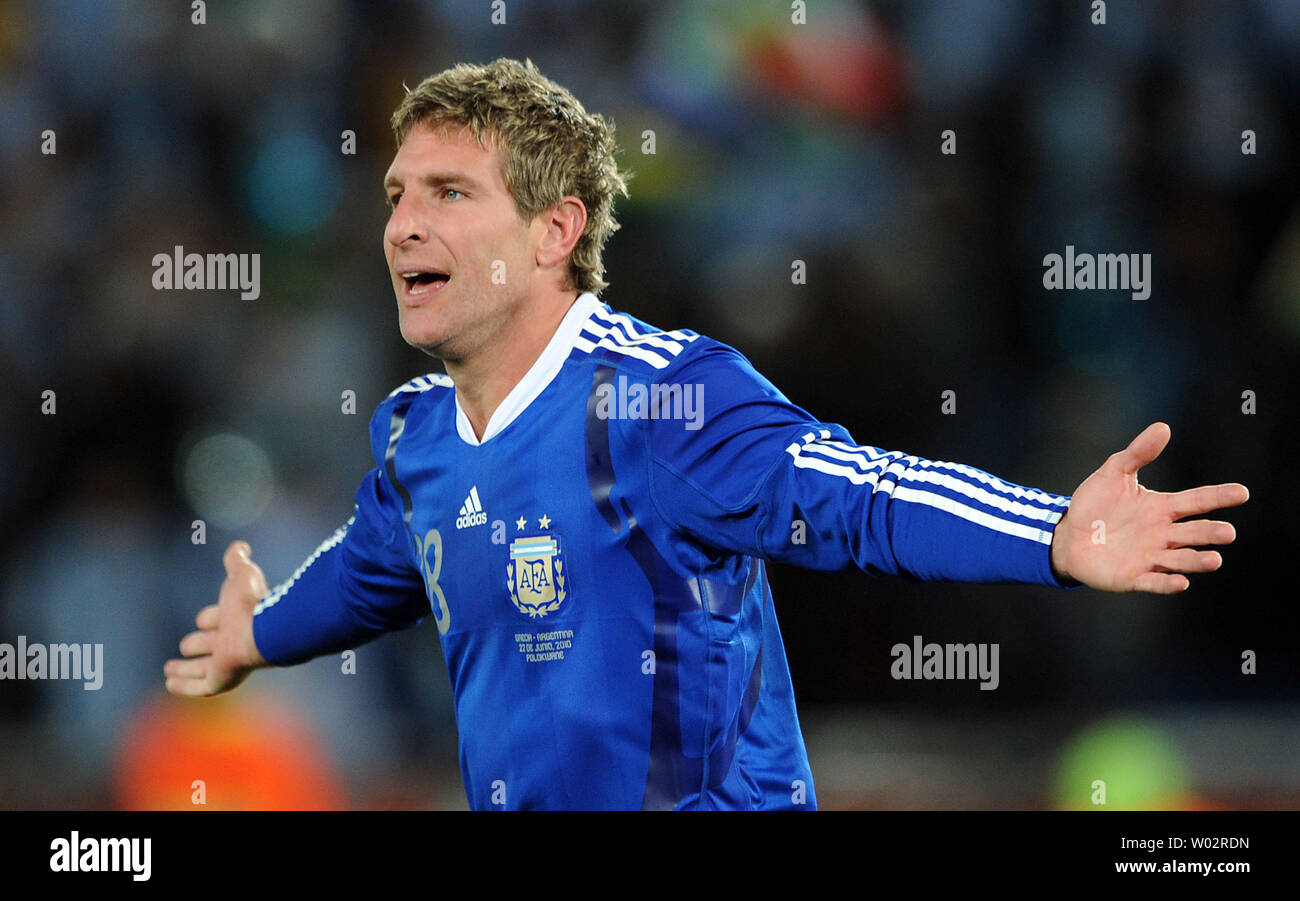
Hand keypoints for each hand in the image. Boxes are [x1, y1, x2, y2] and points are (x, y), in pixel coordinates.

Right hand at [164, 541, 269, 695]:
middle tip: (185, 645)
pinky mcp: (222, 680)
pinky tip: (169, 684)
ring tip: (168, 669)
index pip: (220, 620)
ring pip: (204, 668)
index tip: (203, 619)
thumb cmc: (252, 602)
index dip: (211, 618)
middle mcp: (234, 641)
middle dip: (200, 644)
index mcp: (239, 618)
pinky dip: (185, 687)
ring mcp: (228, 663)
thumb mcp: (241, 575)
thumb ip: (237, 560)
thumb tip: (240, 545)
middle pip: (213, 645)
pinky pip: (201, 687)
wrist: (265, 630)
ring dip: (186, 669)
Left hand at [1049, 422, 1247, 593]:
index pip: (1197, 500)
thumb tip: (1163, 427)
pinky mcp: (1134, 577)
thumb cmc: (1094, 505)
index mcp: (1162, 508)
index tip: (1242, 492)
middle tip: (1227, 532)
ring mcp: (1150, 556)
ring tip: (1214, 559)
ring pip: (1181, 559)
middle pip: (1194, 532)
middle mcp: (1163, 533)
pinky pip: (1155, 582)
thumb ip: (1137, 453)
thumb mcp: (1112, 473)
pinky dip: (1168, 584)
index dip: (1219, 496)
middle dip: (1211, 533)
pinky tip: (1181, 582)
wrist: (1067, 536)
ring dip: (1197, 560)